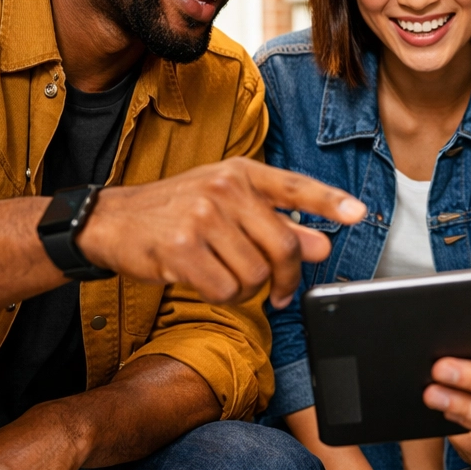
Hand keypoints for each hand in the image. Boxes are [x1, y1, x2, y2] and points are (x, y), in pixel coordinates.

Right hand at [78, 157, 366, 306]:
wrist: (112, 220)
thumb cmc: (177, 211)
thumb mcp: (228, 205)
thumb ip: (275, 222)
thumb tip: (322, 245)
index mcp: (243, 172)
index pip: (296, 187)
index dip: (330, 203)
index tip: (358, 214)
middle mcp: (226, 187)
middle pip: (285, 245)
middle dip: (288, 277)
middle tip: (280, 292)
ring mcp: (203, 215)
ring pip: (257, 274)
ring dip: (247, 288)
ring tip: (223, 273)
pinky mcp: (182, 247)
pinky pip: (227, 290)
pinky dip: (222, 296)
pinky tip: (204, 281)